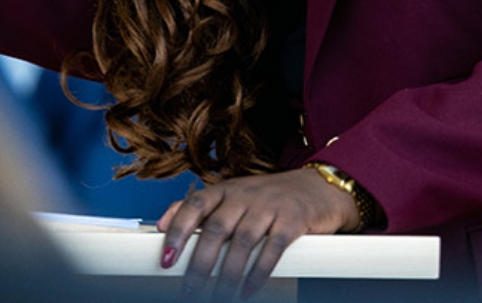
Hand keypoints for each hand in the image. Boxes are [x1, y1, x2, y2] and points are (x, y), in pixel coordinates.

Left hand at [157, 168, 357, 299]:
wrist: (319, 188)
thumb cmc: (270, 198)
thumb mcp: (233, 196)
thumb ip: (199, 209)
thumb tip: (161, 224)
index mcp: (226, 189)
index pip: (195, 205)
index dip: (177, 231)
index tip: (167, 260)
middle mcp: (245, 194)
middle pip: (216, 229)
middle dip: (200, 265)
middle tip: (190, 291)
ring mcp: (270, 206)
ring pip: (242, 242)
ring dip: (228, 275)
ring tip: (219, 298)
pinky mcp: (294, 220)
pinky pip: (273, 249)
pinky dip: (258, 273)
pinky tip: (247, 291)